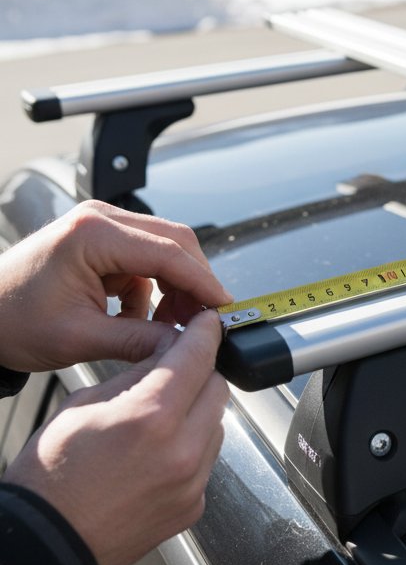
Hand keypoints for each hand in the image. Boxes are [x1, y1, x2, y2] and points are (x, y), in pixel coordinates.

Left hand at [0, 200, 230, 372]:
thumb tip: (187, 344)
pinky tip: (141, 317)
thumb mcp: (80, 339)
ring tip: (168, 325)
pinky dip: (154, 289)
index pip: (168, 253)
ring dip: (175, 287)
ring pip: (165, 250)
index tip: (224, 308)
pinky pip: (147, 260)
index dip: (203, 283)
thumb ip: (140, 340)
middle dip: (194, 283)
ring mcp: (101, 227)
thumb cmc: (11, 321)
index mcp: (92, 234)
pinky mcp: (102, 241)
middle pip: (175, 242)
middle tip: (202, 321)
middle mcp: (99, 220)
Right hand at [4, 310, 228, 564]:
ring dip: (198, 412)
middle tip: (178, 372)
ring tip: (158, 422)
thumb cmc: (52, 478)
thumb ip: (134, 378)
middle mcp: (182, 449)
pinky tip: (159, 455)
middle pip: (218, 389)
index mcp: (151, 417)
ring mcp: (192, 481)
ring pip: (217, 425)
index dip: (206, 334)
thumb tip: (166, 356)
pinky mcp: (194, 505)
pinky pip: (207, 461)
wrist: (49, 545)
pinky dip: (192, 448)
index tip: (210, 324)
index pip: (198, 357)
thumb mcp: (82, 406)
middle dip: (202, 373)